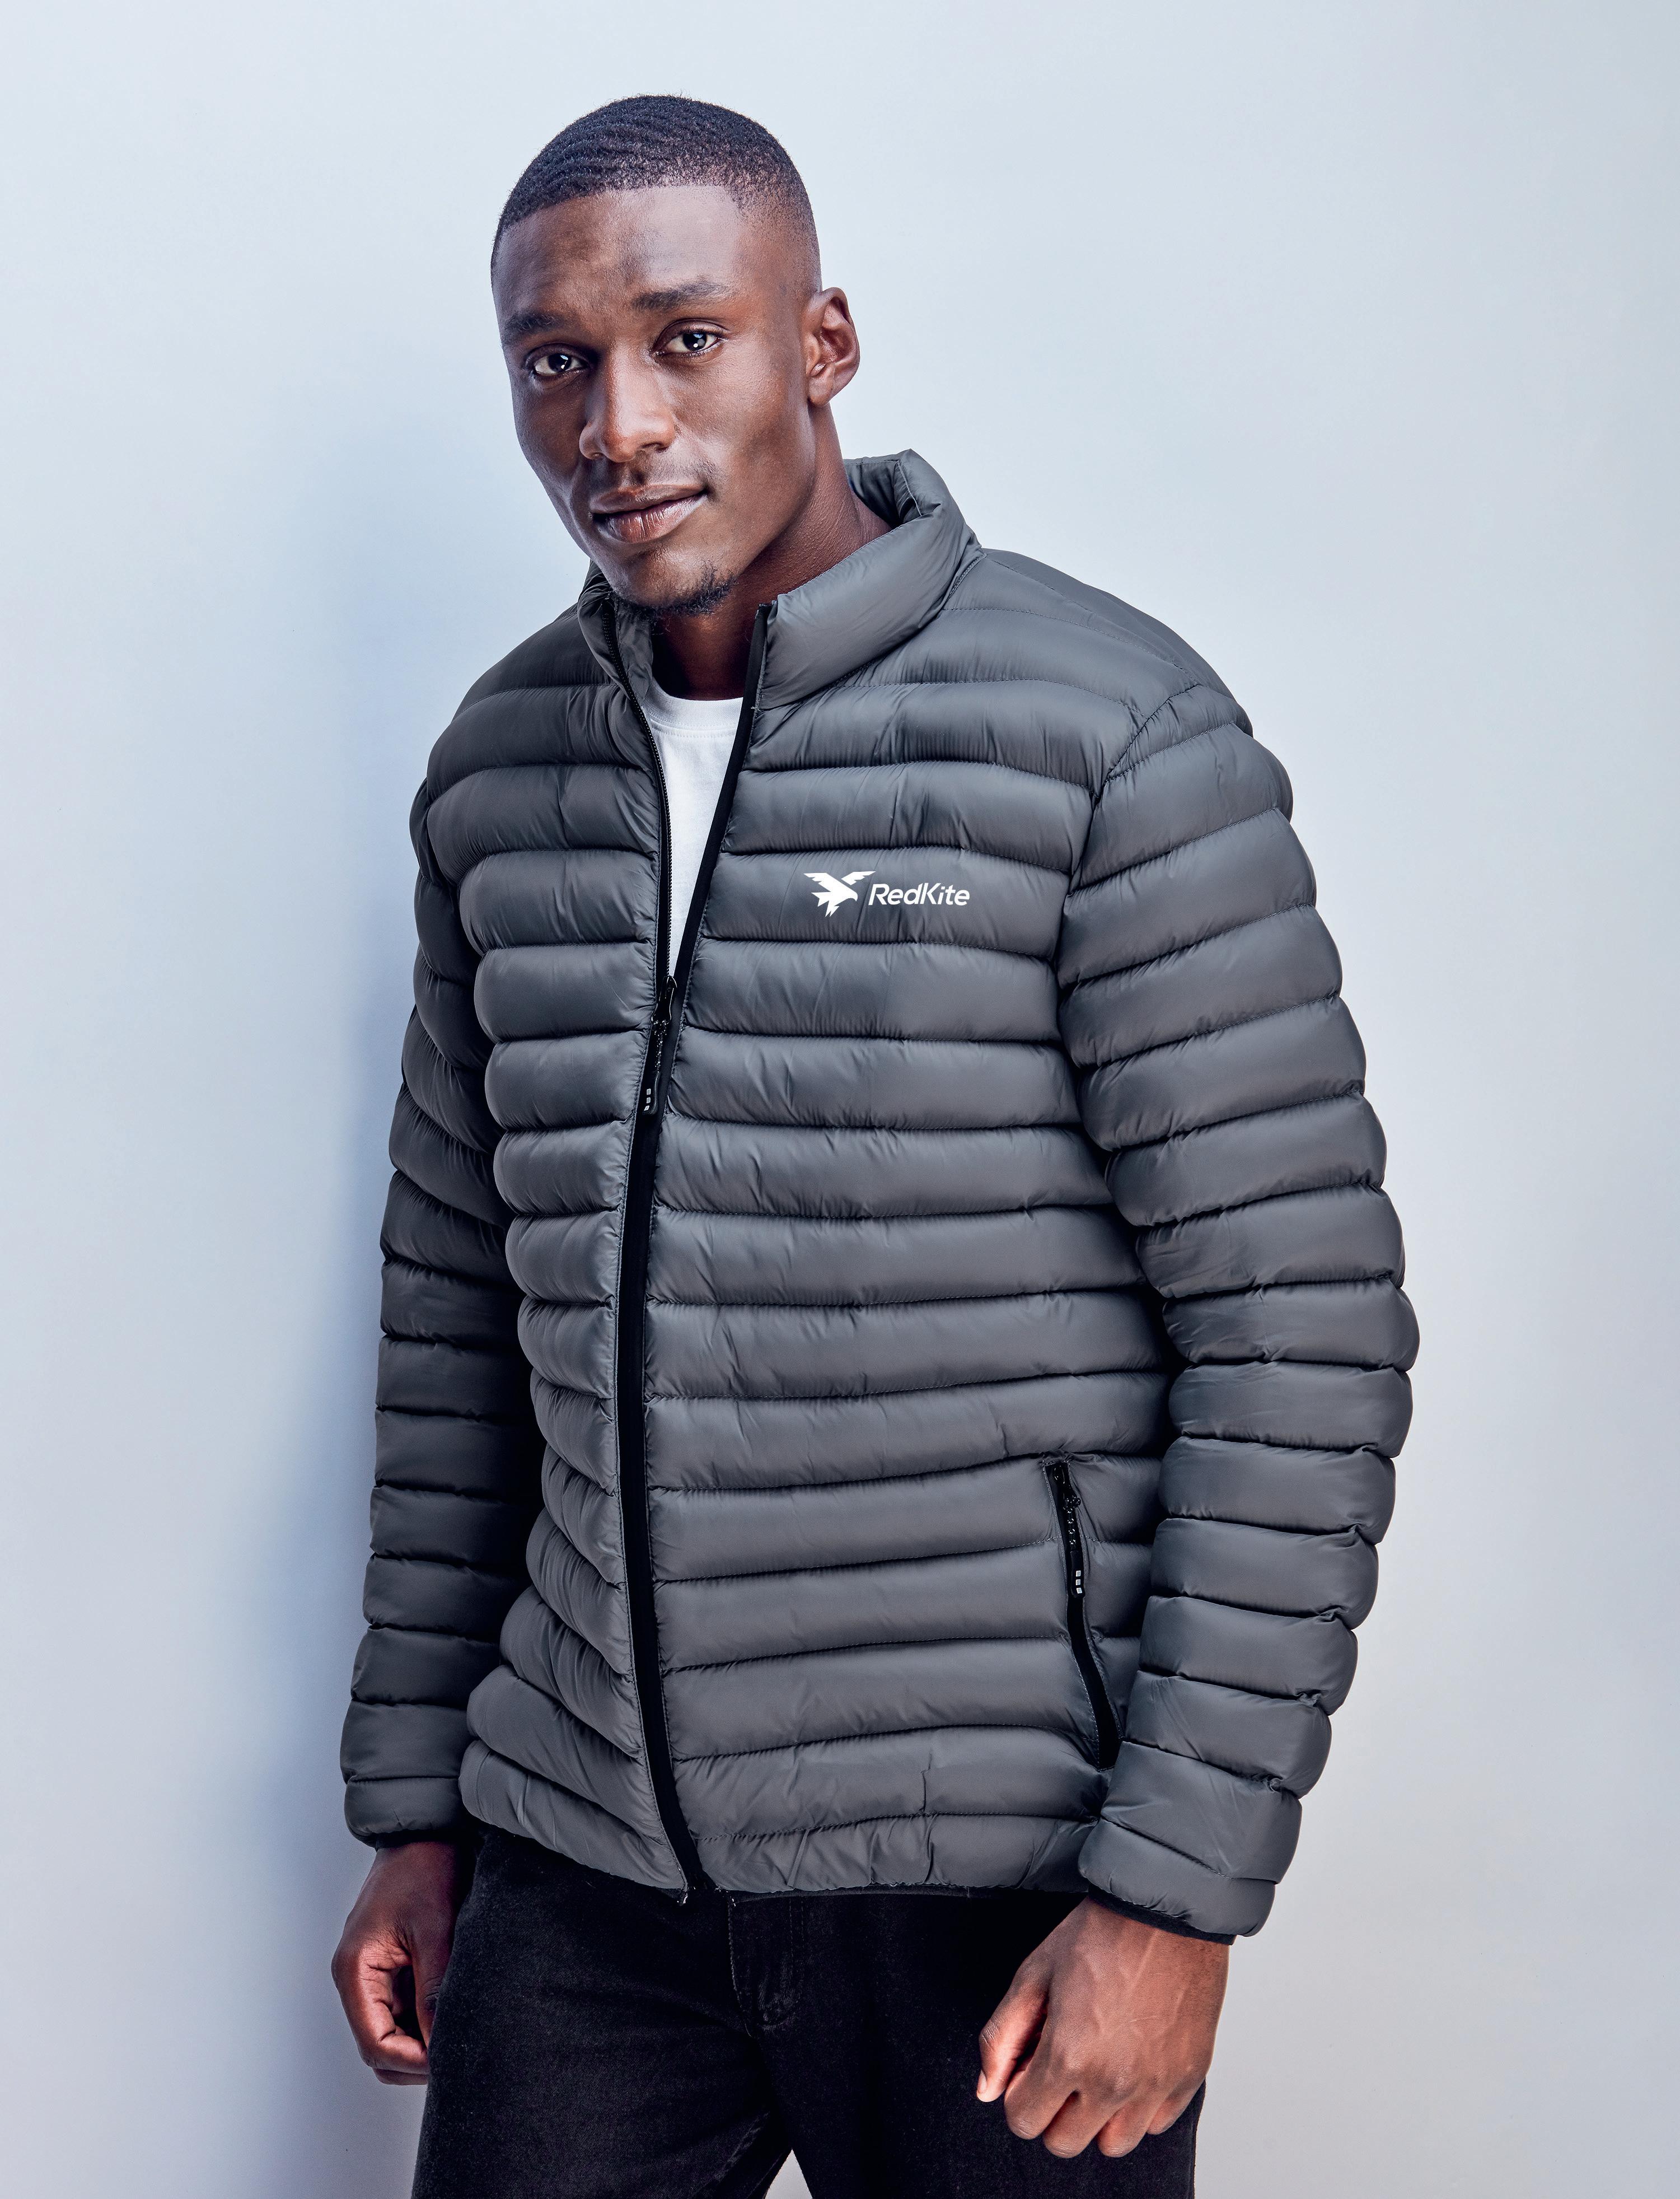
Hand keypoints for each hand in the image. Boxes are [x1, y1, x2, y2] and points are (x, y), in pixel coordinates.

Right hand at [331, 1840, 461, 2084]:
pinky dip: (425, 2020)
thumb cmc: (424, 1868)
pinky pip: (404, 2010)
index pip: (374, 2043)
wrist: (427, 1830)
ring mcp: (374, 1975)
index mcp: (355, 1970)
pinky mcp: (392, 1968)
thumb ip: (434, 1988)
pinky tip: (454, 2013)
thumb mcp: (435, 1929)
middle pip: (379, 2047)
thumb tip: (441, 2042)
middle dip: (415, 2060)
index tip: (447, 2060)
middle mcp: (358, 1978)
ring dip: (421, 2042)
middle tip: (458, 2055)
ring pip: (392, 2033)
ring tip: (460, 2034)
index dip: (410, 2061)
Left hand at [977, 1897, 1227, 2157]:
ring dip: (1099, 2116)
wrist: (1162, 1910)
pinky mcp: (1188, 2076)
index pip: (1025, 2122)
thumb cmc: (1099, 1935)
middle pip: (1066, 2142)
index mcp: (1069, 2057)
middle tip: (1061, 2067)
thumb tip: (988, 2088)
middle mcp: (1113, 2083)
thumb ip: (1001, 2037)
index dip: (1020, 2094)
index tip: (1030, 2067)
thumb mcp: (1033, 1975)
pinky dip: (1141, 2105)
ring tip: (1099, 2068)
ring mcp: (1155, 2084)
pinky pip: (1157, 2122)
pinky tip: (1133, 2062)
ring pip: (1115, 2144)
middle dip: (1053, 2111)